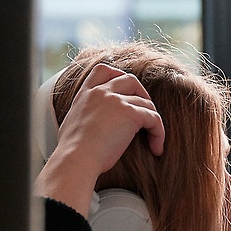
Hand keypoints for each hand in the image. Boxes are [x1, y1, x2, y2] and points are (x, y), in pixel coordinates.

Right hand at [34, 63, 165, 216]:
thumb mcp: (72, 125)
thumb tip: (92, 127)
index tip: (127, 91)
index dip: (118, 76)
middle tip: (146, 115)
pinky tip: (156, 148)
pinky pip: (154, 119)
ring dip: (153, 120)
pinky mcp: (131, 113)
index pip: (103, 71)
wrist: (76, 159)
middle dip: (142, 94)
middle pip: (130, 80)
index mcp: (85, 94)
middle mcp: (101, 92)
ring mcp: (116, 101)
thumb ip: (85, 117)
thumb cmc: (73, 153)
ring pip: (146, 102)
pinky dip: (159, 133)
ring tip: (153, 140)